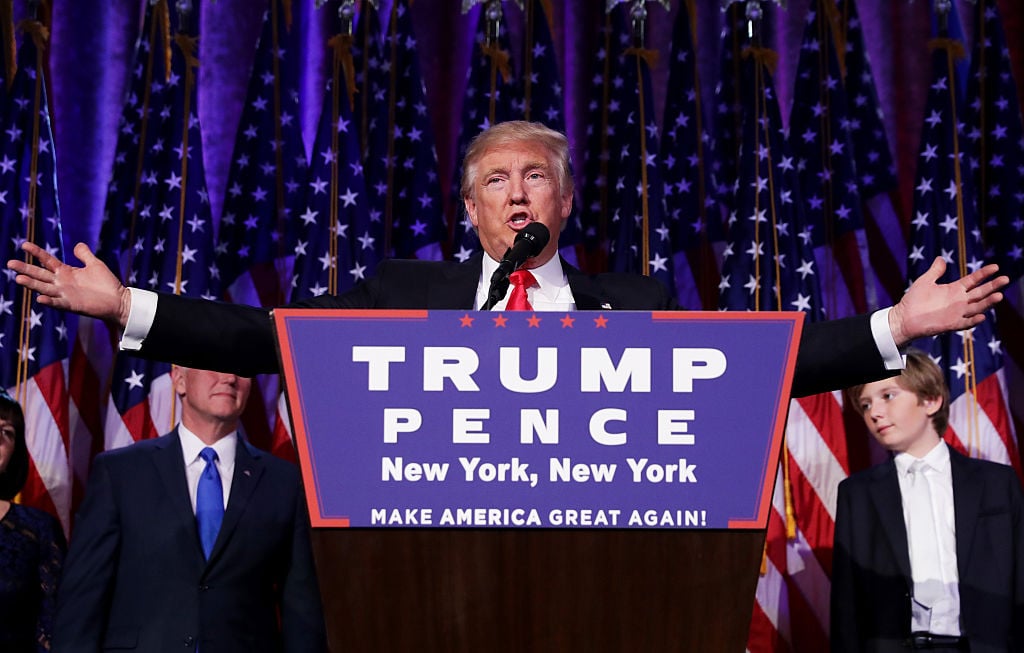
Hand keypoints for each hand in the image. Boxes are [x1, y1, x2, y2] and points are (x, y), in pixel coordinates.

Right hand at [7, 242, 131, 326]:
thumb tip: (77, 244)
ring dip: (32, 284)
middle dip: (25, 269)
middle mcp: (61, 283)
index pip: (47, 260)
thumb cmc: (107, 283)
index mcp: (66, 272)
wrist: (119, 300)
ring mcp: (65, 295)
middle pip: (40, 274)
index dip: (36, 253)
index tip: (24, 244)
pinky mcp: (72, 305)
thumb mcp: (95, 264)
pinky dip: (49, 302)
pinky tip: (39, 298)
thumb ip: (84, 255)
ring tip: (18, 279)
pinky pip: (58, 303)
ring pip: (44, 288)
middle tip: (10, 263)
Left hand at [888, 257, 1007, 344]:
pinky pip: (965, 322)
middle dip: (993, 286)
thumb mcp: (925, 281)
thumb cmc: (913, 300)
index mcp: (954, 289)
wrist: (903, 318)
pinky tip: (982, 316)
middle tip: (1005, 279)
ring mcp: (957, 312)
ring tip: (999, 296)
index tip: (996, 267)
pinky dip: (973, 320)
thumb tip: (941, 258)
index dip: (984, 274)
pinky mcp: (951, 324)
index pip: (973, 280)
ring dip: (988, 302)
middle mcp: (959, 300)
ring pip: (977, 307)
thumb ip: (935, 271)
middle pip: (980, 292)